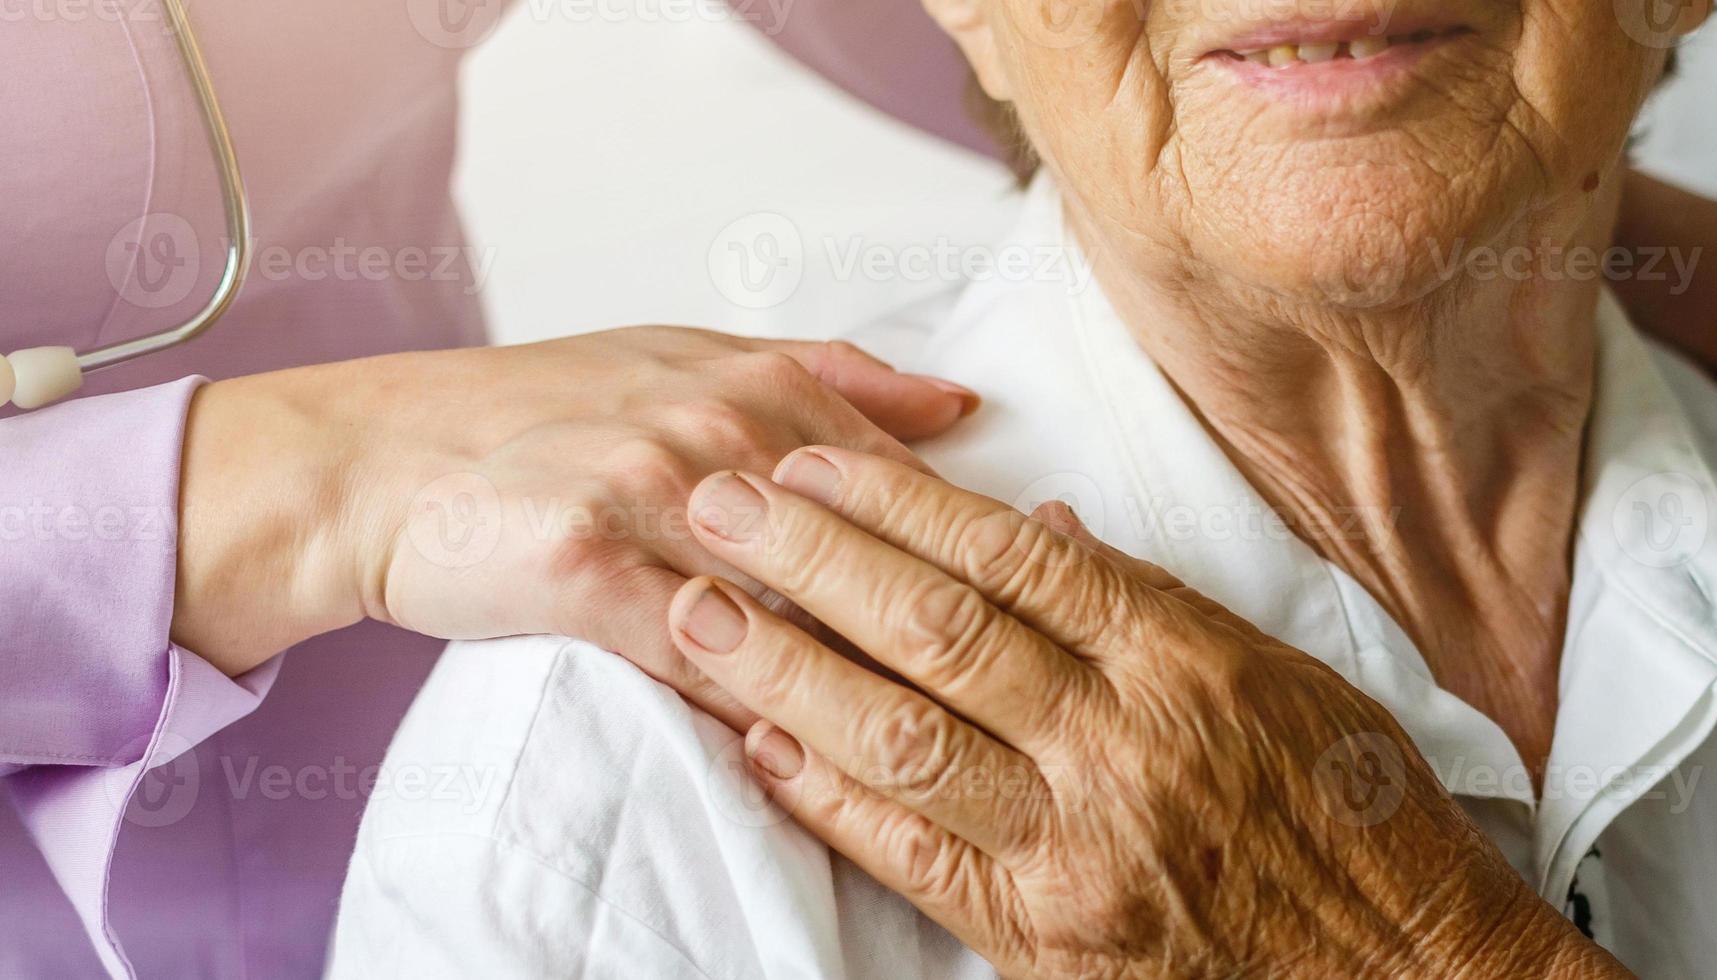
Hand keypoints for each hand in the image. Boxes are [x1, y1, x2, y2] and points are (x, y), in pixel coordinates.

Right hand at [171, 327, 974, 696]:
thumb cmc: (534, 415)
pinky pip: (704, 653)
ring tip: (934, 740)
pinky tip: (806, 750)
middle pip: (875, 546)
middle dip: (943, 627)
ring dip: (868, 675)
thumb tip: (956, 404)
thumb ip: (831, 380)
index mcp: (759, 384)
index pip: (911, 480)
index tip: (1029, 620)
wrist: (375, 461)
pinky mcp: (593, 568)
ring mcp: (658, 497)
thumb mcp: (688, 361)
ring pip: (801, 603)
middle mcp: (720, 431)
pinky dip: (760, 705)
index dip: (974, 559)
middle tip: (1007, 699)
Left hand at [663, 446, 1624, 978]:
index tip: (813, 460)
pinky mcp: (1046, 937)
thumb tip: (1043, 527)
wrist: (1406, 971)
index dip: (896, 503)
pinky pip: (909, 856)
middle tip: (717, 500)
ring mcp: (1080, 849)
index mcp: (1190, 662)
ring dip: (782, 668)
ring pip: (898, 738)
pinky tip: (759, 745)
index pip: (1013, 557)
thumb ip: (1156, 605)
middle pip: (935, 631)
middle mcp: (1127, 746)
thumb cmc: (1360, 820)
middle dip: (809, 558)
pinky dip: (825, 797)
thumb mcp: (1289, 679)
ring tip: (697, 610)